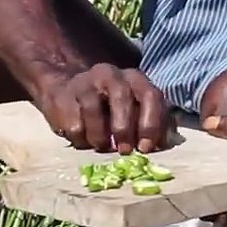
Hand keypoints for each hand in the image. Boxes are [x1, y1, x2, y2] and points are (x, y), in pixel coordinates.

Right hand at [38, 63, 173, 153]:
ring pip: (93, 109)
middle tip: (123, 151)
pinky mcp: (62, 95)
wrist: (69, 91)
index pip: (150, 95)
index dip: (150, 124)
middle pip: (121, 98)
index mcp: (135, 79)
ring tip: (101, 146)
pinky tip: (83, 141)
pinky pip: (72, 122)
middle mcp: (110, 74)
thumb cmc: (110, 109)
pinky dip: (79, 138)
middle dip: (124, 128)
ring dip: (99, 136)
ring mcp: (84, 82)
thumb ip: (153, 123)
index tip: (145, 148)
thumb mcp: (134, 110)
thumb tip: (164, 143)